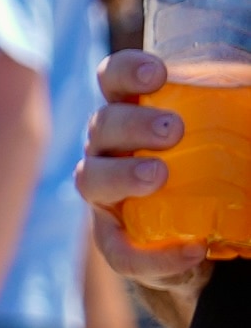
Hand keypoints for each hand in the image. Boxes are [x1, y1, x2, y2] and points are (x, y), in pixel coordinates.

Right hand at [77, 48, 209, 318]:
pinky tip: (193, 251)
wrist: (197, 236)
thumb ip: (241, 116)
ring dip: (122, 175)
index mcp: (132, 113)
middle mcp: (108, 149)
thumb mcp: (229, 137)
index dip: (125, 71)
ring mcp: (105, 195)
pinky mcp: (114, 241)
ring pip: (91, 179)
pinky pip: (121, 252)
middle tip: (173, 129)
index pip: (113, 80)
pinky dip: (155, 255)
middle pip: (102, 126)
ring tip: (158, 176)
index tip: (158, 74)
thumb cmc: (211, 170)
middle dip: (132, 124)